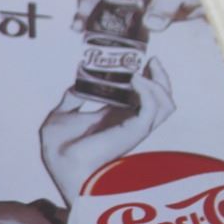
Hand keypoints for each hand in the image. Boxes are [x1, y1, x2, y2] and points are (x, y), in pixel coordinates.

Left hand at [40, 60, 174, 202]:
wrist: (59, 162)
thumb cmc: (58, 148)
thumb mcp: (61, 115)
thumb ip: (72, 99)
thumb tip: (76, 85)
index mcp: (115, 119)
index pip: (141, 98)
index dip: (146, 79)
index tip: (140, 61)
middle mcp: (129, 123)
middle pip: (161, 100)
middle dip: (161, 78)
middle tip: (152, 61)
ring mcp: (134, 128)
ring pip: (166, 104)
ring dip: (160, 83)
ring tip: (145, 69)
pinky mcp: (135, 130)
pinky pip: (153, 107)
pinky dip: (148, 90)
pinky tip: (135, 80)